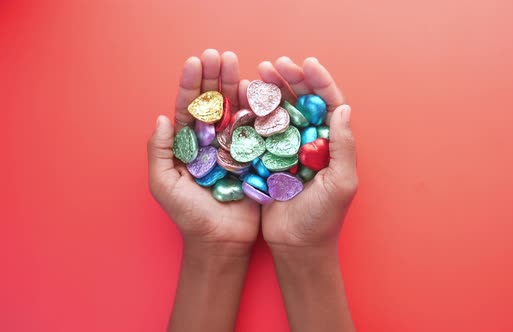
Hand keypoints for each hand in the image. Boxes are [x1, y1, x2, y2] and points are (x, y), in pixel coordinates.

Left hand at [148, 49, 259, 254]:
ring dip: (234, 84)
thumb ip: (160, 151)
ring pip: (234, 109)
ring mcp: (234, 147)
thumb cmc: (189, 216)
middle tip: (218, 55)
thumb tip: (161, 118)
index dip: (190, 85)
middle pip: (212, 103)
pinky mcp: (255, 156)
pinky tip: (254, 87)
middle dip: (214, 77)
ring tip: (235, 62)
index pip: (188, 108)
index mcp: (188, 144)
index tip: (195, 62)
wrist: (221, 241)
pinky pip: (255, 129)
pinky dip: (255, 108)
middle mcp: (211, 141)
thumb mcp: (164, 184)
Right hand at [258, 57, 357, 248]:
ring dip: (271, 91)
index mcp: (331, 144)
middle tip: (274, 64)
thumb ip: (343, 146)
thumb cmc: (323, 219)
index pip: (329, 105)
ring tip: (258, 73)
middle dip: (290, 80)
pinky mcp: (266, 160)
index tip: (307, 63)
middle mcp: (310, 142)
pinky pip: (260, 132)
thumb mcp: (341, 183)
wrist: (296, 247)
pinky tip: (244, 99)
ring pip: (280, 112)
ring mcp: (287, 150)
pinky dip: (253, 114)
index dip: (320, 82)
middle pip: (302, 102)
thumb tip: (343, 108)